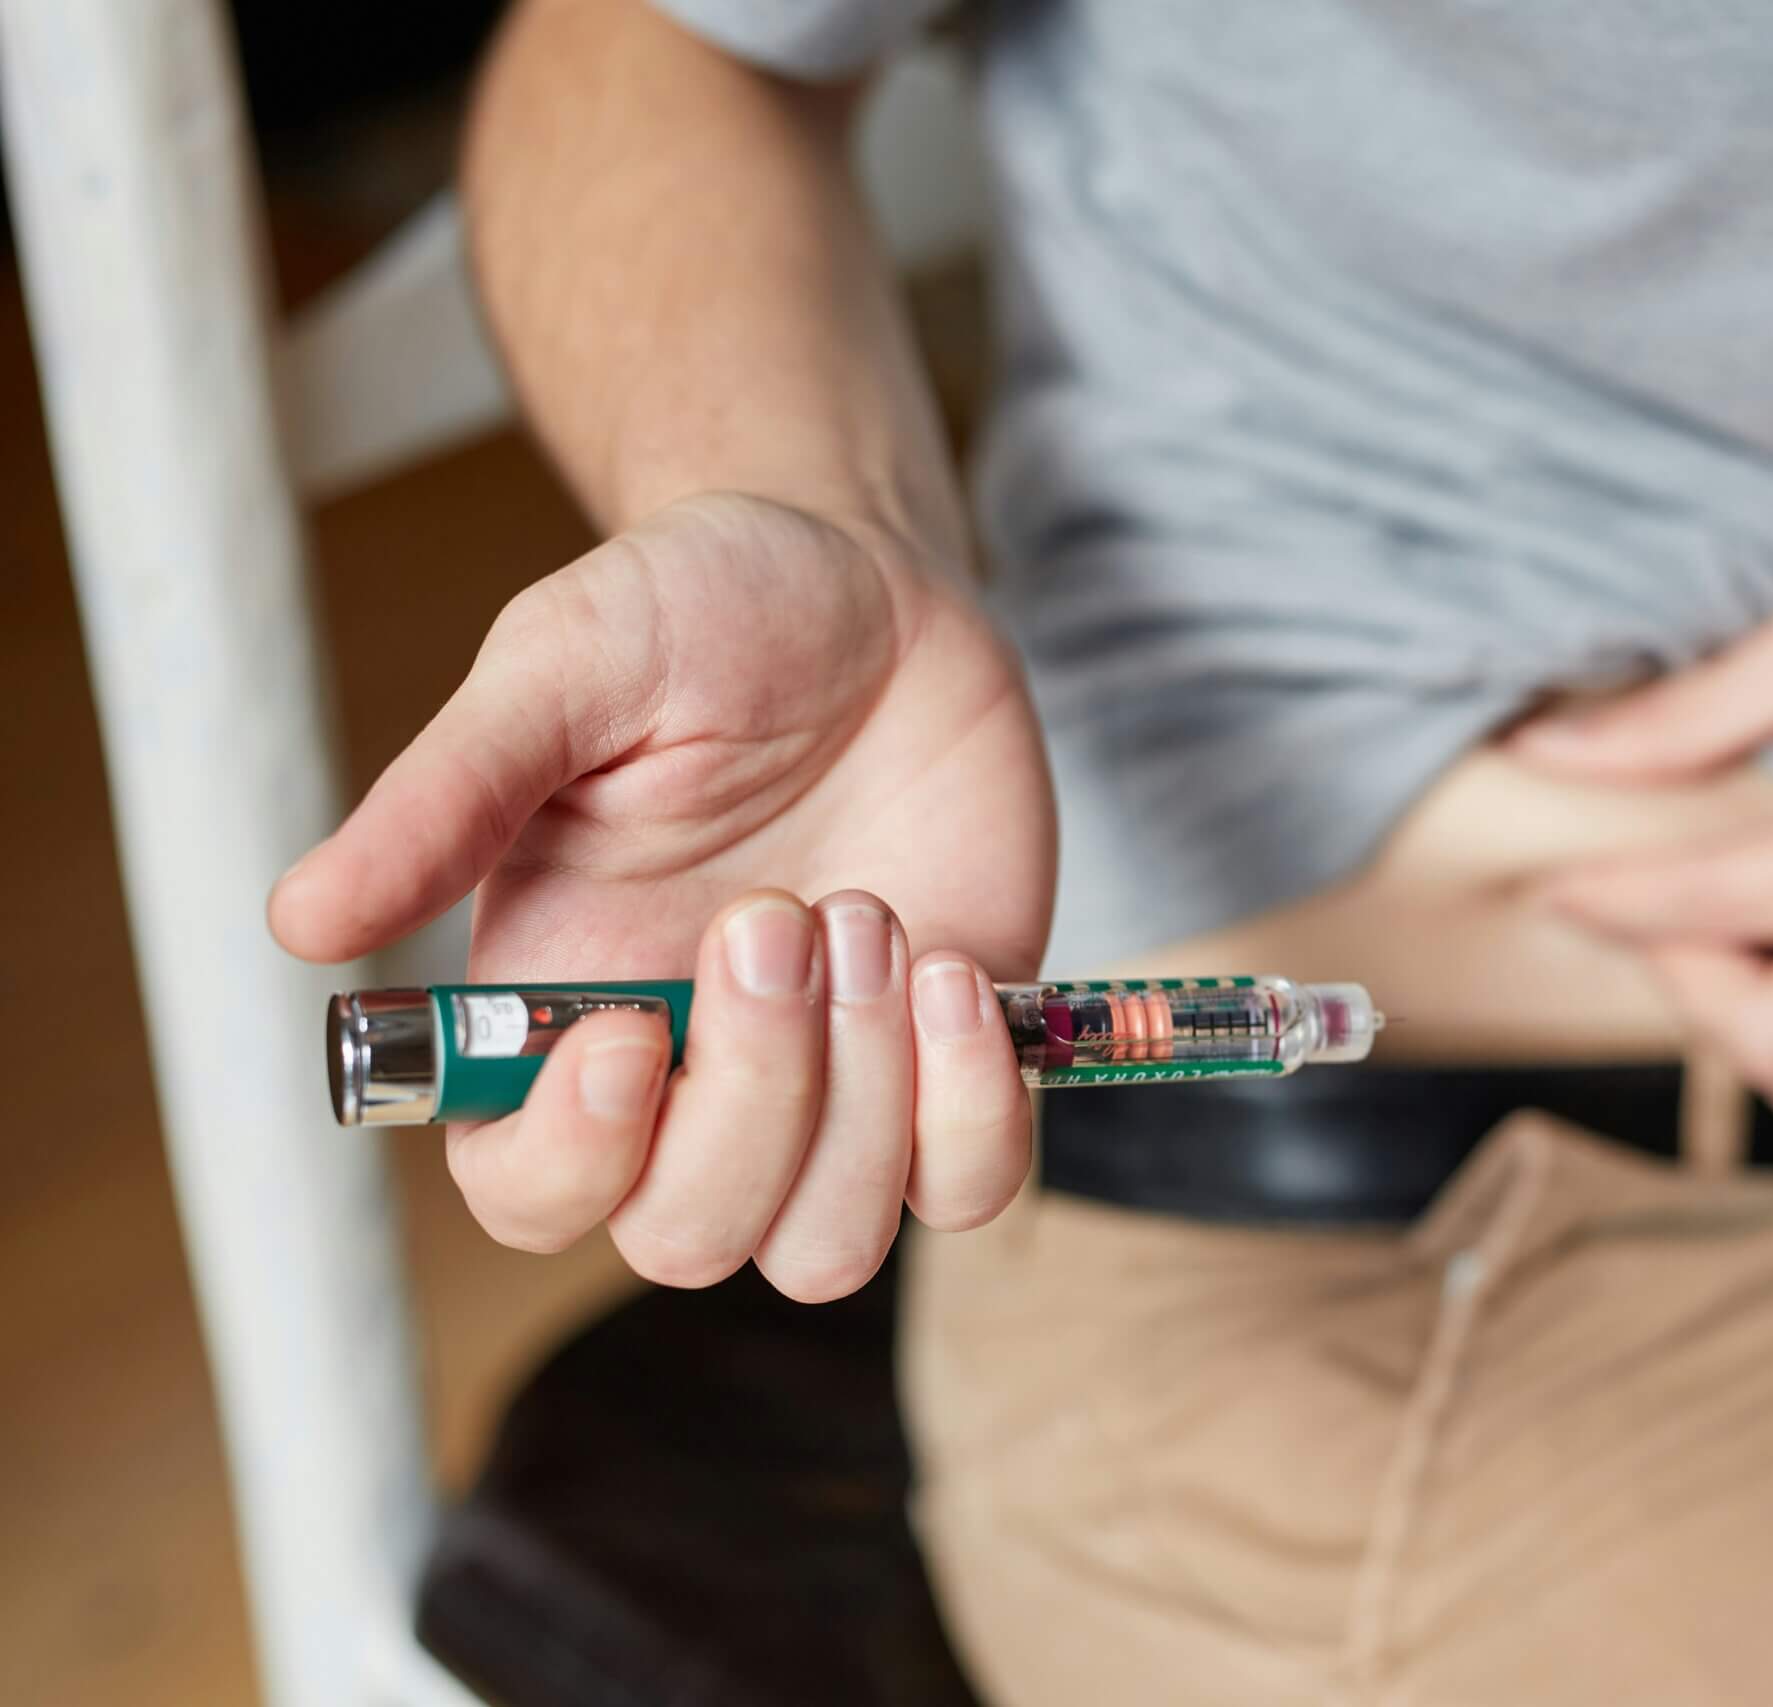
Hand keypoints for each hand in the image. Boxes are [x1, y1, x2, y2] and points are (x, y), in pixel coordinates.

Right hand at [270, 492, 1055, 1297]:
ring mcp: (831, 1088)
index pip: (528, 1193)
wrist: (874, 586)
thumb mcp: (563, 669)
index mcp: (559, 1016)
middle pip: (690, 1237)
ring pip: (827, 1244)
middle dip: (751, 1095)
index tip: (632, 1029)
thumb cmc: (701, 616)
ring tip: (869, 913)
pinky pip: (969, 1182)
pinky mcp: (950, 1065)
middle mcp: (691, 1082)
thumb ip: (447, 798)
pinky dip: (976, 1110)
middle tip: (781, 912)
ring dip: (862, 1101)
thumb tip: (300, 920)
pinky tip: (952, 971)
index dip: (577, 1156)